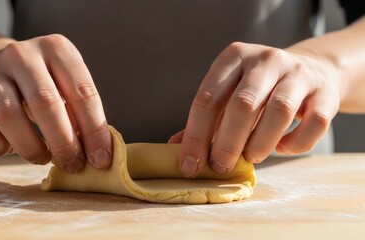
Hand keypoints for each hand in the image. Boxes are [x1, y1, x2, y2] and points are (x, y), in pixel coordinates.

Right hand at [0, 34, 111, 172]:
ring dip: (31, 147)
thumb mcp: (66, 86)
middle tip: (73, 165)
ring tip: (43, 158)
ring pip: (9, 117)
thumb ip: (81, 114)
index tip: (101, 159)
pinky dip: (0, 147)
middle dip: (64, 142)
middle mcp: (22, 54)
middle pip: (46, 103)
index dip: (94, 130)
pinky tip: (11, 148)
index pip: (83, 92)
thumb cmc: (43, 82)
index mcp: (57, 48)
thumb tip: (97, 154)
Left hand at [173, 42, 339, 176]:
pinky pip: (314, 123)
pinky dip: (295, 144)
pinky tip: (282, 148)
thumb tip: (175, 148)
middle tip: (221, 166)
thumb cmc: (260, 89)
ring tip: (251, 157)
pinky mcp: (325, 92)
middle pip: (242, 105)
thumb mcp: (229, 94)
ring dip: (260, 144)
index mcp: (233, 57)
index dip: (196, 136)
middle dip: (227, 143)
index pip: (207, 98)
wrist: (311, 70)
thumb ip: (205, 120)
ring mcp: (298, 72)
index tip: (190, 165)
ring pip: (279, 112)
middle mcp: (265, 59)